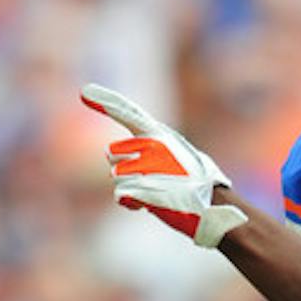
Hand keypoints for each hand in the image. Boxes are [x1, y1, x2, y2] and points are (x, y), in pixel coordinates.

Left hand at [80, 83, 247, 247]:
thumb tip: (136, 152)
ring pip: (116, 178)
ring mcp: (145, 167)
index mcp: (161, 134)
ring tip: (158, 193)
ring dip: (131, 188)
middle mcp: (150, 145)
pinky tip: (147, 205)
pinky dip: (130, 202)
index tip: (85, 91)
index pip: (129, 113)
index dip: (106, 102)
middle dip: (125, 169)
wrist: (215, 209)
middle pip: (113, 155)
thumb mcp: (184, 157)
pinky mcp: (141, 188)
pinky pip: (120, 194)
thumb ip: (160, 149)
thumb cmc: (201, 186)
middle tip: (152, 181)